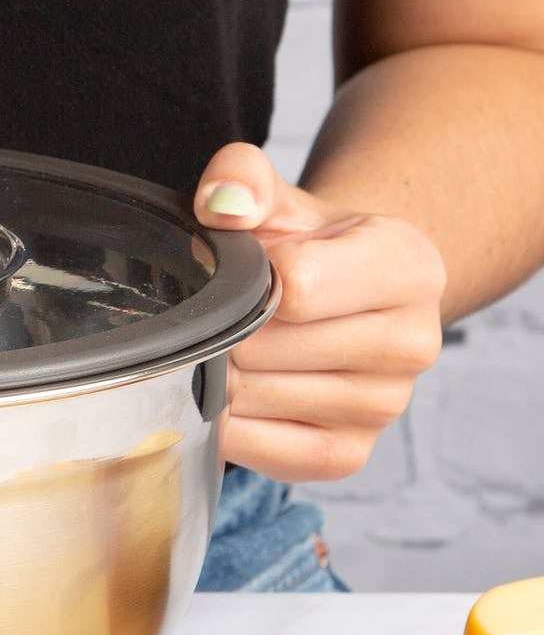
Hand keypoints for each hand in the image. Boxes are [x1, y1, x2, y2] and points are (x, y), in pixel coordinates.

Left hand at [193, 143, 445, 481]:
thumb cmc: (302, 249)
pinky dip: (224, 422)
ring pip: (251, 398)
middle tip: (234, 314)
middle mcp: (414, 344)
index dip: (247, 279)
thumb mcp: (276, 200)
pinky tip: (236, 392)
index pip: (295, 288)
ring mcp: (385, 407)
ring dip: (220, 373)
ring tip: (240, 347)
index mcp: (410, 267)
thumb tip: (222, 201)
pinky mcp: (347, 456)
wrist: (335, 300)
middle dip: (226, 329)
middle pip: (263, 348)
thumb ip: (242, 179)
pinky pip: (255, 447)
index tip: (251, 269)